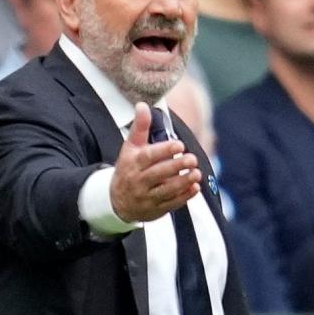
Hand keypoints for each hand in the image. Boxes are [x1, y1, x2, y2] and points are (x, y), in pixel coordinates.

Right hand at [110, 103, 200, 222]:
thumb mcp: (130, 148)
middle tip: (192, 158)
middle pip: (159, 173)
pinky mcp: (155, 209)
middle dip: (177, 166)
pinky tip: (195, 188)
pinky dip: (184, 197)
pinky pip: (171, 204)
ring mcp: (147, 197)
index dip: (164, 150)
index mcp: (133, 163)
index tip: (179, 145)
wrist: (116, 202)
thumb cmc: (127, 169)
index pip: (149, 156)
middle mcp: (139, 180)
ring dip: (183, 182)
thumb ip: (140, 127)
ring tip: (196, 173)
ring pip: (166, 190)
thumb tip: (142, 105)